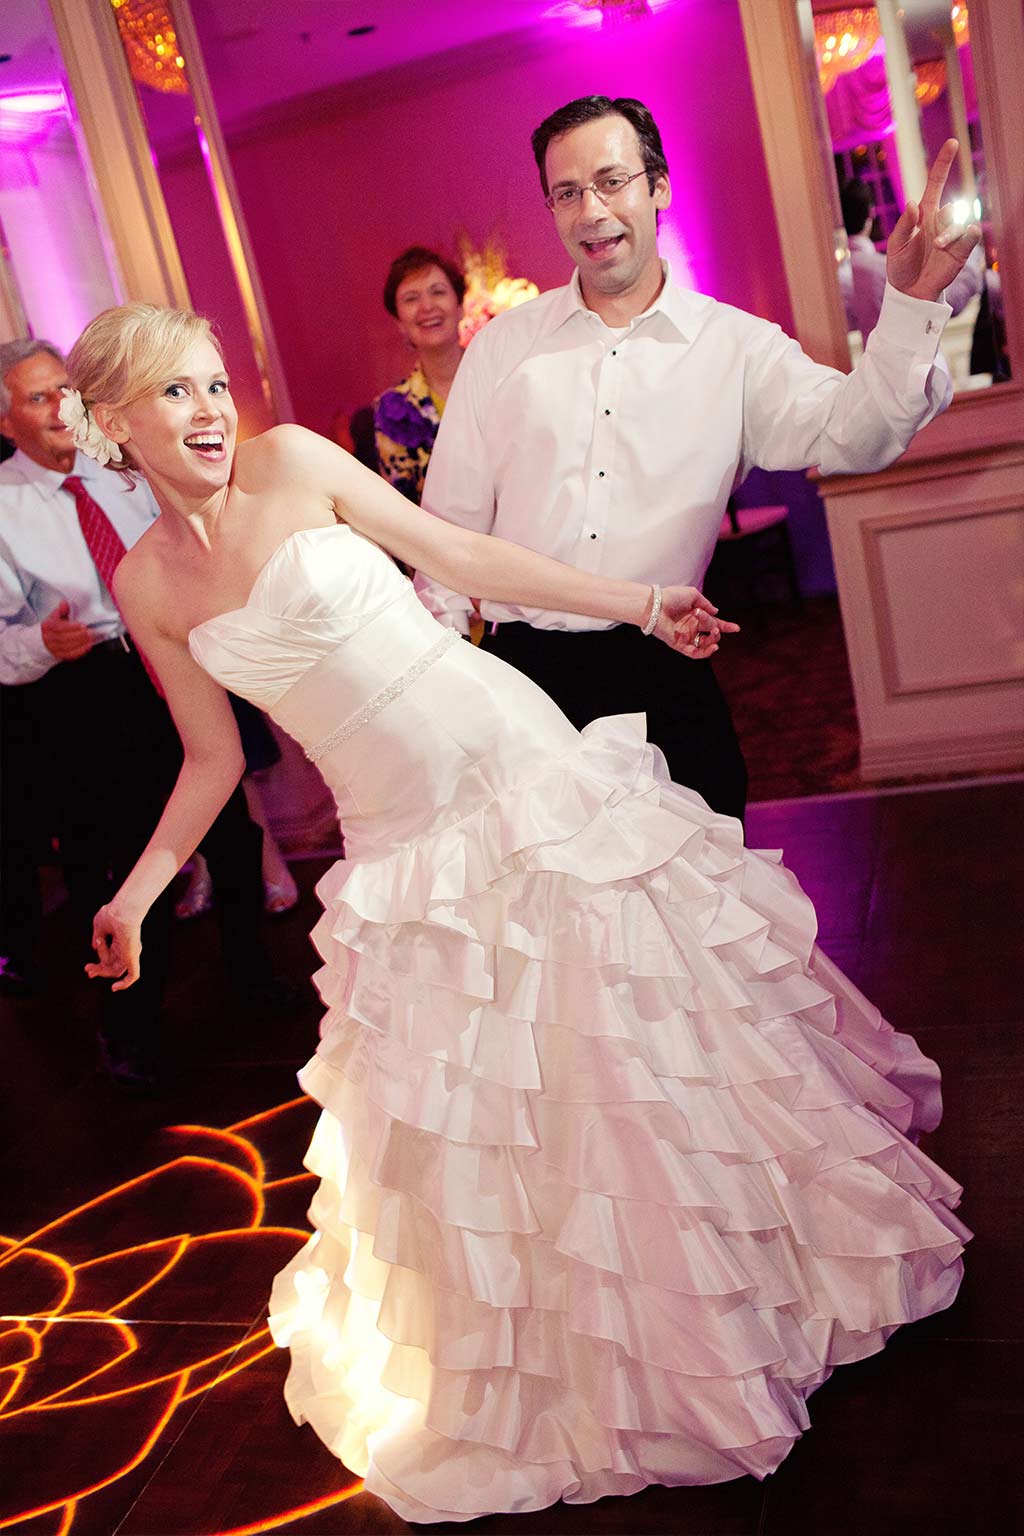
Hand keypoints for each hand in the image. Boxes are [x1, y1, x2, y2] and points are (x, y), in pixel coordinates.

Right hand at [41, 599, 93, 660]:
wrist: (48, 638)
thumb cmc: (56, 625)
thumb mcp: (57, 615)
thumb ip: (62, 609)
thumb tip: (65, 603)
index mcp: (46, 626)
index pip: (58, 627)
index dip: (71, 627)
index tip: (82, 625)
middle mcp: (47, 638)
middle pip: (63, 638)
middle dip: (78, 635)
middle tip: (89, 632)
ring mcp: (52, 648)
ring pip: (67, 647)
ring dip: (80, 643)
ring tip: (90, 638)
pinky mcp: (59, 655)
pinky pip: (69, 655)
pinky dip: (80, 651)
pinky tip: (88, 646)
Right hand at [86, 904, 141, 990]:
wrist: (122, 911)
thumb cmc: (112, 914)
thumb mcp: (100, 926)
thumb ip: (97, 938)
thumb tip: (95, 948)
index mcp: (121, 941)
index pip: (111, 958)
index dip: (99, 965)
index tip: (87, 968)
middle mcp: (127, 948)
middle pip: (113, 966)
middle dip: (99, 970)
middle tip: (87, 970)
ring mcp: (131, 953)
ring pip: (115, 970)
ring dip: (102, 968)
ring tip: (95, 957)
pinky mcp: (133, 957)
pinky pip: (133, 975)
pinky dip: (125, 984)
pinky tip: (115, 988)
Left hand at [656, 585, 739, 658]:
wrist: (656, 605)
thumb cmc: (671, 597)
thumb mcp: (693, 595)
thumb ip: (706, 604)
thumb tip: (716, 612)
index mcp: (696, 616)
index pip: (714, 623)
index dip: (725, 626)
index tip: (736, 628)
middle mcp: (692, 627)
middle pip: (712, 634)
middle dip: (717, 629)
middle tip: (711, 622)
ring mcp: (686, 637)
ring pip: (705, 645)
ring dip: (713, 641)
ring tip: (713, 632)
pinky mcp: (679, 644)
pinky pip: (694, 653)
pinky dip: (705, 653)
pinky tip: (713, 647)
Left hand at [886, 139, 981, 302]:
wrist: (909, 293)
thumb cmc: (900, 267)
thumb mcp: (895, 245)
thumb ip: (904, 224)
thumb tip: (912, 203)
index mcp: (924, 214)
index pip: (936, 183)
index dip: (943, 163)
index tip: (952, 142)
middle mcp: (941, 221)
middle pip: (952, 206)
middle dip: (946, 216)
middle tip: (934, 238)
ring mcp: (952, 236)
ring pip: (961, 221)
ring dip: (951, 232)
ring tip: (938, 247)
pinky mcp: (962, 251)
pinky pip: (972, 235)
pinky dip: (967, 235)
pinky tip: (958, 242)